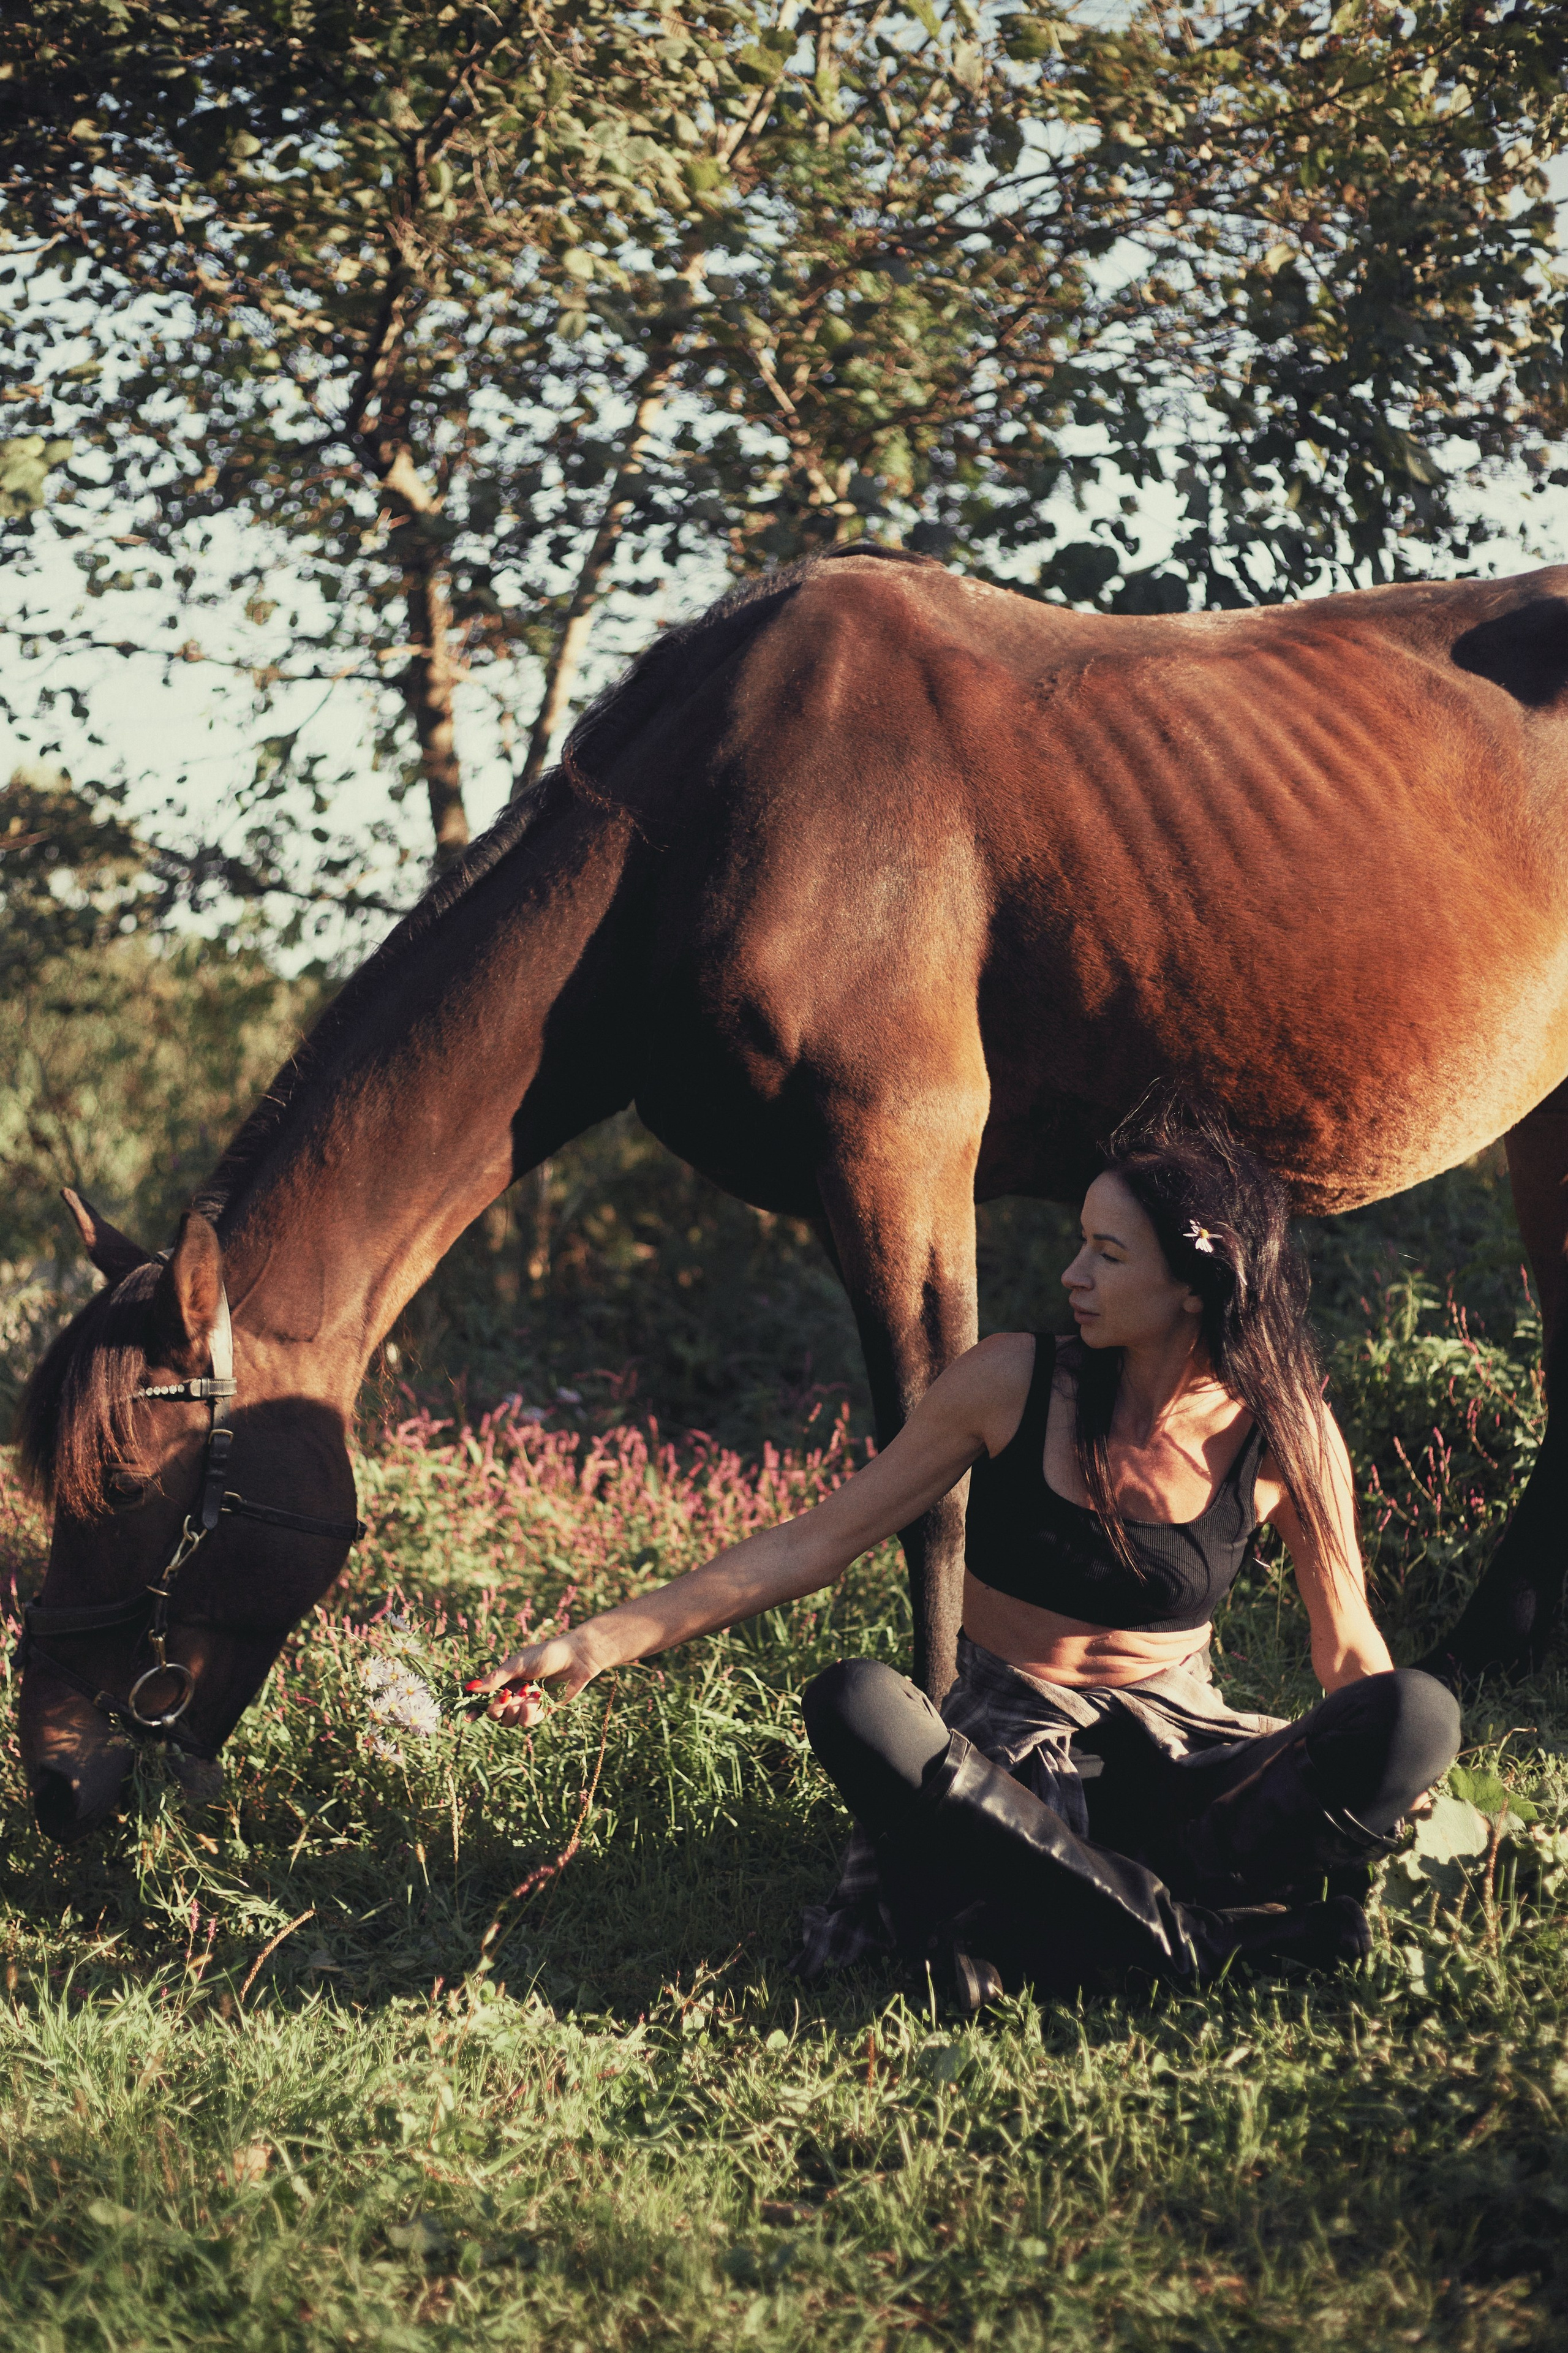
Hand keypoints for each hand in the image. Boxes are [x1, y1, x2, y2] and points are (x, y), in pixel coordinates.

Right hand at [464, 1629, 601, 1723]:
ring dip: (514, 1711)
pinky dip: (529, 1713)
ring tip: (525, 1696)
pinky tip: (537, 1700)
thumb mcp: (517, 1664)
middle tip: (506, 1698)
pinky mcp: (542, 1712)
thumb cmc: (545, 1655)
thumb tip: (470, 1688)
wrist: (575, 1658)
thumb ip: (495, 1679)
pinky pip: (527, 1722)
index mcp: (505, 1681)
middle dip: (496, 1709)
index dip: (475, 1709)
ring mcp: (527, 1704)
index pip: (484, 1699)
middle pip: (494, 1714)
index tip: (467, 1717)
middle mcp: (514, 1694)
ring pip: (509, 1721)